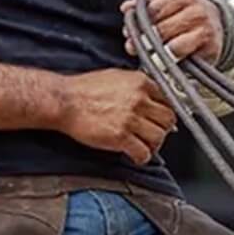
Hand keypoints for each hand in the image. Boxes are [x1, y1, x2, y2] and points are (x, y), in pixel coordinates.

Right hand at [57, 69, 176, 164]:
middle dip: (162, 128)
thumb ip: (136, 86)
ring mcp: (131, 118)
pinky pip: (143, 152)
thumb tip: (149, 96)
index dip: (163, 111)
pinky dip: (142, 157)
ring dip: (153, 144)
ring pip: (159, 137)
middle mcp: (139, 99)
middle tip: (154, 133)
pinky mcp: (121, 137)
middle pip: (168, 118)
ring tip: (145, 145)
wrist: (65, 102)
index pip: (168, 99)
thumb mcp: (116, 77)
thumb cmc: (84, 89)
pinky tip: (136, 155)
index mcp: (140, 82)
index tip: (160, 118)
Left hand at [121, 0, 223, 63]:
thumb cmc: (184, 10)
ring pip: (172, 46)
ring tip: (149, 55)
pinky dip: (171, 61)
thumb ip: (144, 1)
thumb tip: (126, 7)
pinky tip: (165, 60)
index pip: (153, 9)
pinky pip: (184, 58)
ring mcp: (205, 29)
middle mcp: (196, 10)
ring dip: (157, 53)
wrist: (214, 21)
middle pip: (160, 29)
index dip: (137, 22)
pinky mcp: (211, 47)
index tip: (128, 31)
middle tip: (133, 46)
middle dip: (143, 40)